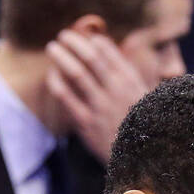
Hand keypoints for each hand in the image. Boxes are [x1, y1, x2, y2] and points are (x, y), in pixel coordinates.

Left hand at [45, 29, 152, 164]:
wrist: (139, 158)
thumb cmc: (139, 124)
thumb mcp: (142, 94)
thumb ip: (126, 72)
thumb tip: (105, 47)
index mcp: (130, 80)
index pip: (108, 51)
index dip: (92, 39)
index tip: (83, 36)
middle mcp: (115, 89)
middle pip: (90, 56)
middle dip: (74, 42)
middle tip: (63, 35)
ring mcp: (100, 105)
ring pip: (76, 72)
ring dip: (62, 56)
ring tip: (52, 47)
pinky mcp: (86, 122)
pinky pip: (66, 95)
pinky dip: (56, 81)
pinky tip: (51, 74)